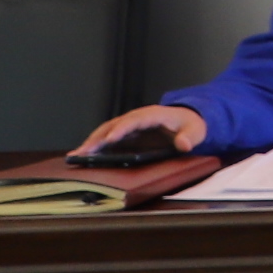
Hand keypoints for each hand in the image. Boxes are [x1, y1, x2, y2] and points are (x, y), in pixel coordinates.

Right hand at [75, 102, 207, 156]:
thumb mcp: (196, 130)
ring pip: (106, 132)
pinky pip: (107, 139)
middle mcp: (136, 118)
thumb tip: (183, 145)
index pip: (134, 121)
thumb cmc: (191, 125)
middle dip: (98, 138)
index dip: (122, 129)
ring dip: (91, 143)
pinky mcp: (125, 135)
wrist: (187, 120)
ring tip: (76, 156)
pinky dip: (95, 147)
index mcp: (152, 115)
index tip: (110, 139)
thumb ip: (190, 137)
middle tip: (83, 152)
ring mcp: (128, 126)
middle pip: (113, 126)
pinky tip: (82, 157)